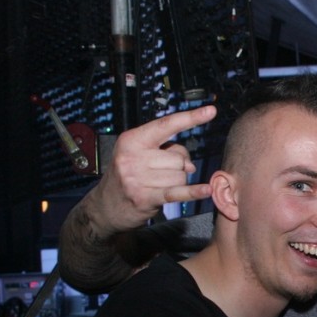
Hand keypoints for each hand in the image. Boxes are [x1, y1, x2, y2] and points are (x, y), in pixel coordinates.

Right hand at [88, 105, 216, 235]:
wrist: (105, 206)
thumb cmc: (129, 175)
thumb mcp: (141, 155)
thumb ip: (168, 151)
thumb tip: (190, 166)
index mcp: (132, 140)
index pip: (166, 125)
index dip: (190, 118)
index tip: (211, 111)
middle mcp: (132, 157)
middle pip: (178, 158)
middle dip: (178, 166)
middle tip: (161, 173)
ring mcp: (137, 178)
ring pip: (180, 176)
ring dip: (177, 182)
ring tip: (158, 185)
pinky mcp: (145, 198)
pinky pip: (177, 192)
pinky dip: (193, 192)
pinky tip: (207, 190)